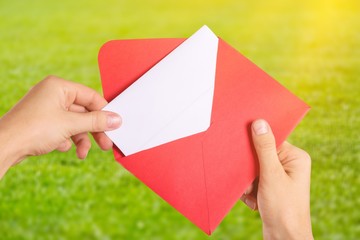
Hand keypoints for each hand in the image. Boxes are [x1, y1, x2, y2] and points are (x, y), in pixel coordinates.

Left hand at [0, 76, 120, 177]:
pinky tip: (61, 147)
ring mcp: (47, 109)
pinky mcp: (42, 122)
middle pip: (83, 112)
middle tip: (106, 144)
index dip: (104, 112)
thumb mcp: (71, 125)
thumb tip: (117, 119)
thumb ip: (96, 121)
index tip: (114, 126)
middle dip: (94, 130)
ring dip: (81, 139)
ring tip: (82, 154)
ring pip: (74, 123)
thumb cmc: (32, 129)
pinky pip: (63, 129)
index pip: (91, 96)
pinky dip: (66, 140)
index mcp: (59, 86)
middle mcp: (53, 95)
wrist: (3, 147)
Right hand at [241, 119, 312, 238]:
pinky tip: (254, 201)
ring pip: (253, 169)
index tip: (241, 143)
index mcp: (295, 158)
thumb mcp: (271, 175)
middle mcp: (288, 165)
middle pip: (260, 155)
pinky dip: (249, 190)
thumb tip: (259, 123)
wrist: (283, 238)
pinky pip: (252, 181)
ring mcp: (279, 177)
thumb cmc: (284, 209)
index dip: (255, 141)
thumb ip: (264, 148)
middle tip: (249, 180)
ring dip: (248, 182)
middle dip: (250, 169)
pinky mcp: (270, 188)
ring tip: (254, 195)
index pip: (271, 139)